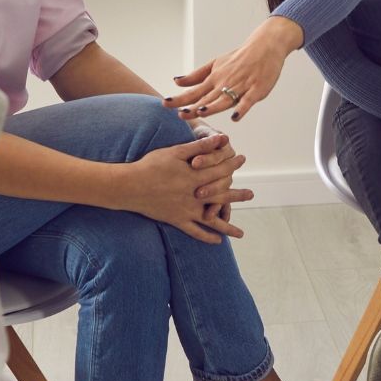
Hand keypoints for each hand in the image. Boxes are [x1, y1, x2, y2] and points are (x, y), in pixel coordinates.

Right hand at [112, 139, 251, 242]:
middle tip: (252, 194)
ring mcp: (185, 210)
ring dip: (227, 225)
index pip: (220, 171)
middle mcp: (193, 196)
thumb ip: (200, 147)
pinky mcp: (176, 220)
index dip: (232, 164)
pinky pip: (194, 231)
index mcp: (194, 177)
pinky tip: (218, 242)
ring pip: (211, 219)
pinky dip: (206, 237)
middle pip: (221, 196)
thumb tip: (223, 138)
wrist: (128, 186)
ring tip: (241, 233)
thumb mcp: (176, 151)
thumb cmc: (151, 165)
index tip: (242, 160)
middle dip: (237, 195)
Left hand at [165, 16, 302, 122]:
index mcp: (214, 78)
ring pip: (225, 99)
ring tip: (201, 112)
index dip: (180, 99)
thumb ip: (196, 75)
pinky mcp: (256, 89)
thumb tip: (176, 82)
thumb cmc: (240, 57)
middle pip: (207, 97)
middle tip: (180, 115)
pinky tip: (235, 116)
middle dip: (193, 107)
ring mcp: (241, 86)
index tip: (165, 104)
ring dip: (213, 106)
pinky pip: (248, 100)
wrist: (264, 46)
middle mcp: (225, 82)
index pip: (194, 91)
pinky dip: (241, 108)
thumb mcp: (215, 64)